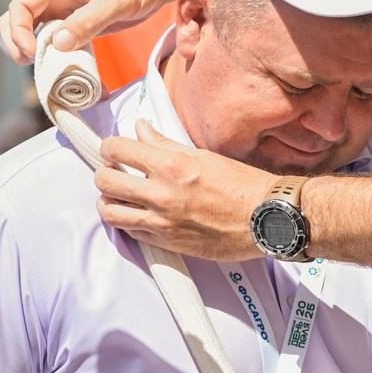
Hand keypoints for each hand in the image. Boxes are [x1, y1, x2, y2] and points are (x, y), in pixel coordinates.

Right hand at [1, 0, 186, 64]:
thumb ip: (87, 20)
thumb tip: (59, 44)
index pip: (21, 5)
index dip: (18, 30)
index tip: (33, 52)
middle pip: (20, 22)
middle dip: (19, 45)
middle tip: (34, 66)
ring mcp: (65, 14)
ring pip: (37, 36)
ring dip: (41, 56)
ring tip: (55, 74)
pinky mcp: (78, 27)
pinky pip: (61, 46)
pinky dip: (63, 62)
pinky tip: (77, 77)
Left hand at [96, 121, 273, 260]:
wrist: (267, 219)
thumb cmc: (243, 186)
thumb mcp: (203, 156)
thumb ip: (166, 144)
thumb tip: (142, 130)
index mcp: (171, 166)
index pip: (117, 150)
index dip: (109, 146)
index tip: (113, 149)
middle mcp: (162, 195)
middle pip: (105, 181)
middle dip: (104, 172)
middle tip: (113, 171)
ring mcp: (162, 222)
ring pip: (110, 212)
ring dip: (108, 201)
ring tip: (118, 196)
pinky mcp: (168, 242)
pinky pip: (131, 233)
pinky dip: (128, 222)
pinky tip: (137, 214)